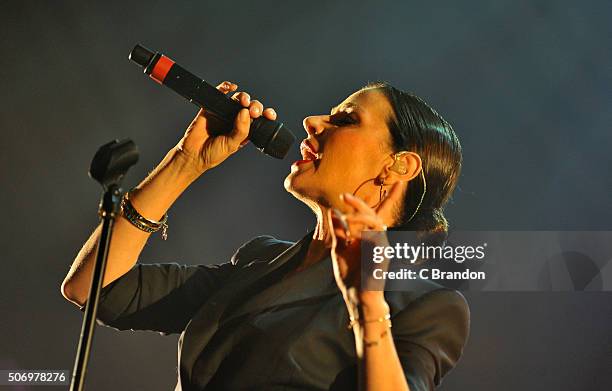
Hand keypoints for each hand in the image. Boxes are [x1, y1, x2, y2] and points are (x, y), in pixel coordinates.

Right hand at [174, 81, 277, 173]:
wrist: (193, 154)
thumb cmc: (213, 153)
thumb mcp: (232, 145)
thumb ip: (240, 130)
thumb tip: (245, 112)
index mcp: (245, 131)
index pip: (259, 120)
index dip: (266, 115)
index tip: (269, 115)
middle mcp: (236, 120)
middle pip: (250, 107)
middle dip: (255, 106)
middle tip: (253, 112)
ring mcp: (225, 112)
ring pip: (238, 99)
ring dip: (244, 97)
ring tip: (244, 102)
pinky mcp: (212, 106)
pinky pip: (221, 93)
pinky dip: (226, 87)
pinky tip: (231, 87)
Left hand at [327, 182, 404, 303]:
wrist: (357, 295)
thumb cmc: (350, 275)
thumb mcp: (339, 250)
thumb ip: (338, 232)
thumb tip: (334, 212)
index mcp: (367, 236)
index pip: (373, 214)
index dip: (382, 199)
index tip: (359, 190)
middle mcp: (376, 238)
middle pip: (373, 213)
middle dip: (359, 203)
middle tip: (344, 196)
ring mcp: (381, 244)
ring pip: (374, 221)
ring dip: (359, 216)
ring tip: (346, 218)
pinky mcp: (383, 252)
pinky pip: (375, 235)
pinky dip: (362, 232)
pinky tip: (352, 237)